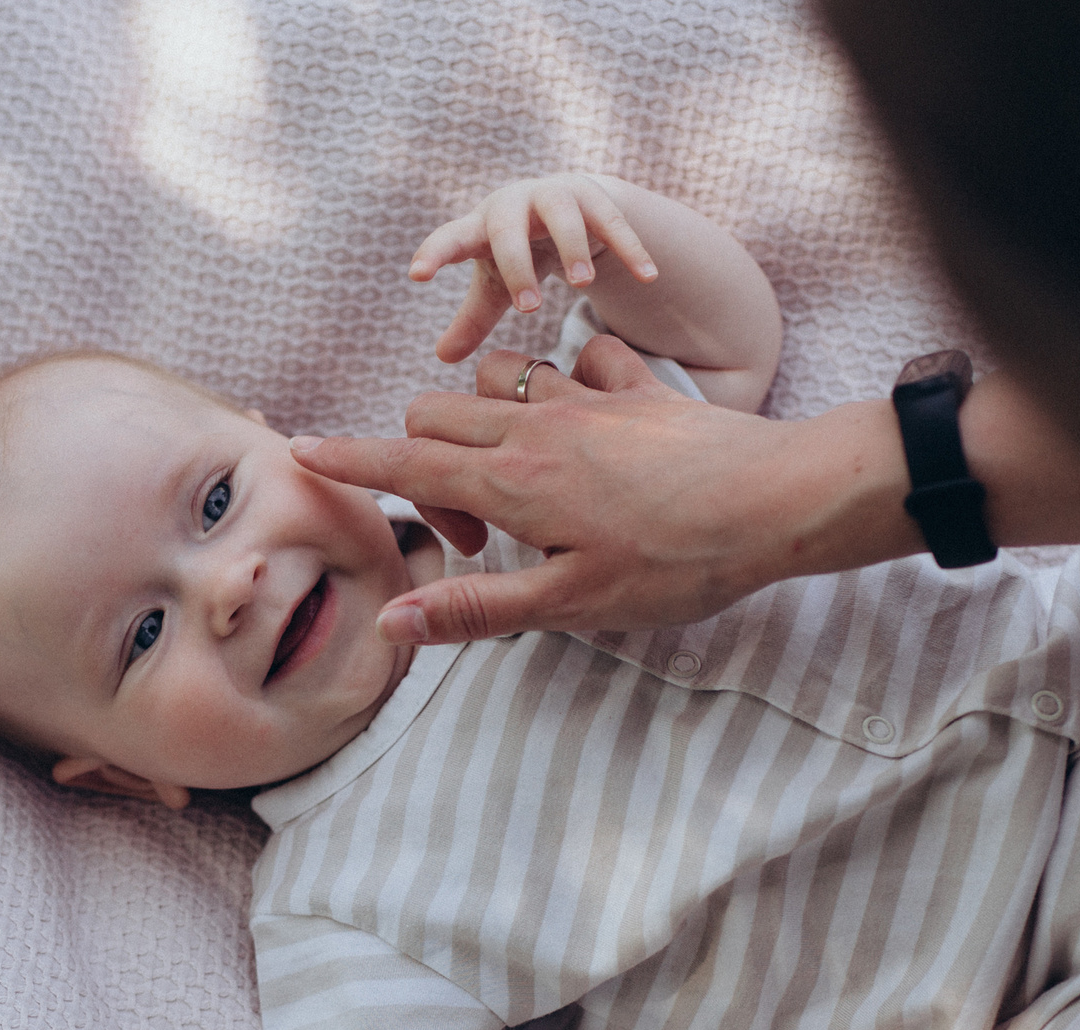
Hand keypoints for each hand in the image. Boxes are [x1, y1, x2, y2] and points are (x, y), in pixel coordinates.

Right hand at [291, 340, 904, 642]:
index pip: (406, 467)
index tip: (300, 452)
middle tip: (477, 537)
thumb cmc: (678, 562)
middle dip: (421, 462)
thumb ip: (478, 609)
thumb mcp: (572, 606)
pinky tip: (594, 421)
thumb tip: (392, 621)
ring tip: (522, 480)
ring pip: (497, 378)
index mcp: (511, 481)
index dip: (349, 462)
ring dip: (483, 415)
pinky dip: (569, 380)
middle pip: (436, 414)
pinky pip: (582, 358)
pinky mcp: (639, 389)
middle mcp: (537, 425)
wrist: (779, 498)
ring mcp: (589, 398)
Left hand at [411, 173, 659, 363]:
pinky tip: (648, 277)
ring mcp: (556, 195)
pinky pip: (614, 222)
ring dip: (571, 248)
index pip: (450, 238)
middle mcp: (514, 203)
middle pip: (507, 229)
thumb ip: (471, 319)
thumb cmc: (520, 251)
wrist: (567, 203)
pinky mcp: (596, 197)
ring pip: (562, 215)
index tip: (415, 276)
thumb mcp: (496, 285)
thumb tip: (441, 357)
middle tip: (528, 308)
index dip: (434, 254)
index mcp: (481, 226)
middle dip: (517, 266)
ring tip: (581, 285)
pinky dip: (631, 249)